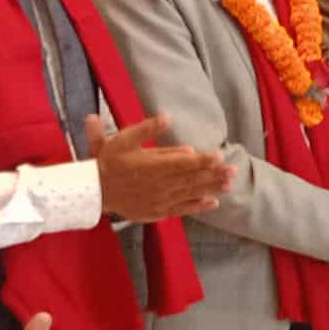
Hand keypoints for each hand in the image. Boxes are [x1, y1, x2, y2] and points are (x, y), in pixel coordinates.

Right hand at [90, 114, 234, 222]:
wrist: (95, 190)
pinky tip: (213, 203)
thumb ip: (147, 129)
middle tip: (233, 171)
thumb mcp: (124, 139)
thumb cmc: (109, 161)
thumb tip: (167, 117)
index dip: (202, 160)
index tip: (219, 157)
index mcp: (152, 166)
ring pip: (190, 194)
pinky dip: (198, 206)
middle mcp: (159, 185)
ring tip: (228, 184)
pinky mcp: (158, 212)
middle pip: (191, 179)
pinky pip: (182, 209)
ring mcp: (159, 200)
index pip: (182, 163)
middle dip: (213, 174)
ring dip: (210, 189)